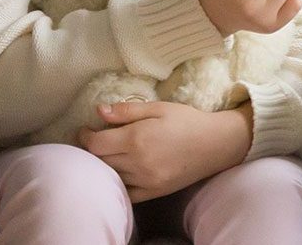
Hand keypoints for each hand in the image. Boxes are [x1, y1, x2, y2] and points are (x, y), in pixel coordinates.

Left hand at [79, 100, 252, 201]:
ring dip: (102, 165)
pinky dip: (117, 184)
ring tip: (105, 154)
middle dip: (92, 149)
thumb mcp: (158, 108)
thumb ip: (127, 110)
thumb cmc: (187, 121)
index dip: (85, 136)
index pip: (96, 144)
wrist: (216, 144)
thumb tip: (99, 112)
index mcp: (136, 138)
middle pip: (100, 160)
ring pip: (110, 176)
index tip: (86, 130)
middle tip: (92, 140)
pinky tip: (117, 173)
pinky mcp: (153, 192)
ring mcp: (145, 180)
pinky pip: (126, 193)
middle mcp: (137, 162)